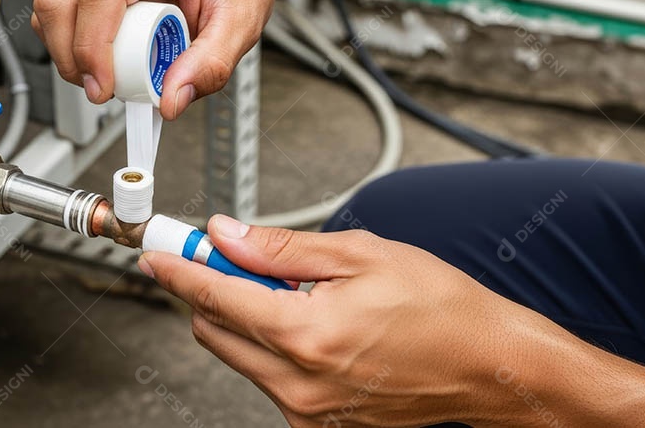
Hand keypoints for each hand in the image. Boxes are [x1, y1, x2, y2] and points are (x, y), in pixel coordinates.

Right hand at [31, 0, 287, 119]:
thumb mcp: (242, 24)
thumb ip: (210, 65)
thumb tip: (171, 97)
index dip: (92, 47)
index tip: (103, 86)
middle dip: (73, 56)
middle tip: (102, 89)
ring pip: (52, 1)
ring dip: (70, 49)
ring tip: (109, 71)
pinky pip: (61, 3)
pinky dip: (73, 38)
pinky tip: (104, 52)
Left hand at [138, 215, 540, 426]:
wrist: (487, 364)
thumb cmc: (438, 306)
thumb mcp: (360, 254)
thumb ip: (282, 248)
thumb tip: (225, 235)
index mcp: (306, 334)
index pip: (214, 298)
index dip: (179, 269)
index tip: (157, 253)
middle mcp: (299, 383)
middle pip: (214, 332)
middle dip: (217, 290)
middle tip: (245, 259)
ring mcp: (308, 411)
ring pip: (241, 356)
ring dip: (250, 319)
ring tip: (306, 294)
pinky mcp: (319, 424)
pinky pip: (272, 379)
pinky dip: (277, 347)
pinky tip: (320, 326)